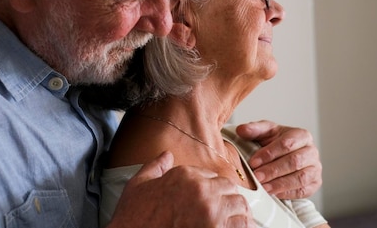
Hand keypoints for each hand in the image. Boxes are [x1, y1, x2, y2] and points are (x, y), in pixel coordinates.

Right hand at [107, 151, 255, 227]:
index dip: (213, 188)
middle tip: (223, 211)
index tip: (211, 198)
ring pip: (240, 206)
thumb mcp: (138, 185)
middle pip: (229, 189)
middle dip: (227, 199)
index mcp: (185, 176)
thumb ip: (155, 167)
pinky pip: (242, 226)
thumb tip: (165, 156)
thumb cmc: (133, 218)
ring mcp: (211, 213)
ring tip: (232, 221)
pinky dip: (243, 227)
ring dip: (237, 214)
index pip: (213, 176)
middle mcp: (201, 191)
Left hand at [236, 120, 321, 198]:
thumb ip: (254, 129)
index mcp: (302, 135)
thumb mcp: (266, 132)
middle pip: (294, 161)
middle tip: (257, 176)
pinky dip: (287, 193)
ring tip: (264, 187)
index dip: (269, 153)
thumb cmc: (276, 142)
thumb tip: (241, 130)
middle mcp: (312, 151)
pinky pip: (302, 190)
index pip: (287, 144)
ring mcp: (315, 168)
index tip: (254, 162)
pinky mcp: (314, 183)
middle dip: (273, 170)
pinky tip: (273, 193)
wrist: (285, 155)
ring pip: (300, 177)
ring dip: (280, 184)